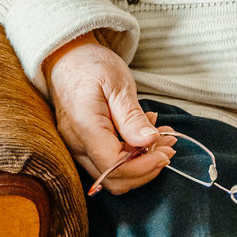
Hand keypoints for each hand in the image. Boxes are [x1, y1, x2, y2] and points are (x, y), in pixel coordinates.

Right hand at [43, 33, 174, 192]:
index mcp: (84, 127)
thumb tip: (150, 142)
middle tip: (169, 146)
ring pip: (111, 175)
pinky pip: (107, 163)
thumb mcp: (117, 84)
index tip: (167, 152)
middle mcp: (76, 145)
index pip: (114, 165)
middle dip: (145, 169)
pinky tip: (145, 136)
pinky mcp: (82, 147)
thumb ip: (131, 116)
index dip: (144, 166)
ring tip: (161, 137)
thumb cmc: (92, 65)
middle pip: (113, 179)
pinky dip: (130, 156)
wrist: (67, 58)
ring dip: (140, 163)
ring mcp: (76, 148)